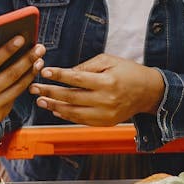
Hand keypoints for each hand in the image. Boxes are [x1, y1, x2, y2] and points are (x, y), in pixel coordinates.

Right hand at [0, 35, 45, 126]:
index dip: (8, 49)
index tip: (21, 38)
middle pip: (10, 75)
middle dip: (27, 59)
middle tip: (39, 48)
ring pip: (17, 87)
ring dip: (31, 72)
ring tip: (39, 60)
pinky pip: (16, 97)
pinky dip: (25, 84)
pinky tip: (31, 73)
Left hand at [29, 54, 165, 126]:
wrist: (149, 92)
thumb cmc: (128, 72)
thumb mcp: (109, 61)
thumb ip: (86, 66)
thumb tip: (65, 73)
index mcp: (107, 82)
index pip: (77, 78)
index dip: (59, 75)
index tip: (44, 72)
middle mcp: (106, 100)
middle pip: (71, 97)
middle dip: (50, 92)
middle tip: (34, 88)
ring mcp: (105, 114)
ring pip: (73, 112)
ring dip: (54, 107)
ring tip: (40, 101)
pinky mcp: (105, 123)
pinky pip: (80, 121)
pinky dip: (66, 116)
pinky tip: (55, 109)